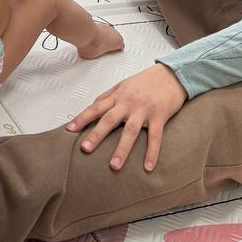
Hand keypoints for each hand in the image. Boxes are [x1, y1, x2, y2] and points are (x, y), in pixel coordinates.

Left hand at [66, 63, 186, 171]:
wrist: (172, 74)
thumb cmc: (146, 81)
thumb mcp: (124, 85)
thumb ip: (109, 96)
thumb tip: (93, 106)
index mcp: (118, 96)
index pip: (96, 107)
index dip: (82, 118)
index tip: (69, 130)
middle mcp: (129, 103)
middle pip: (109, 120)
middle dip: (96, 135)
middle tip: (85, 149)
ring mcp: (144, 110)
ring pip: (130, 131)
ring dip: (122, 149)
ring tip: (114, 166)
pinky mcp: (160, 116)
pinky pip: (155, 137)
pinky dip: (152, 152)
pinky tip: (148, 167)